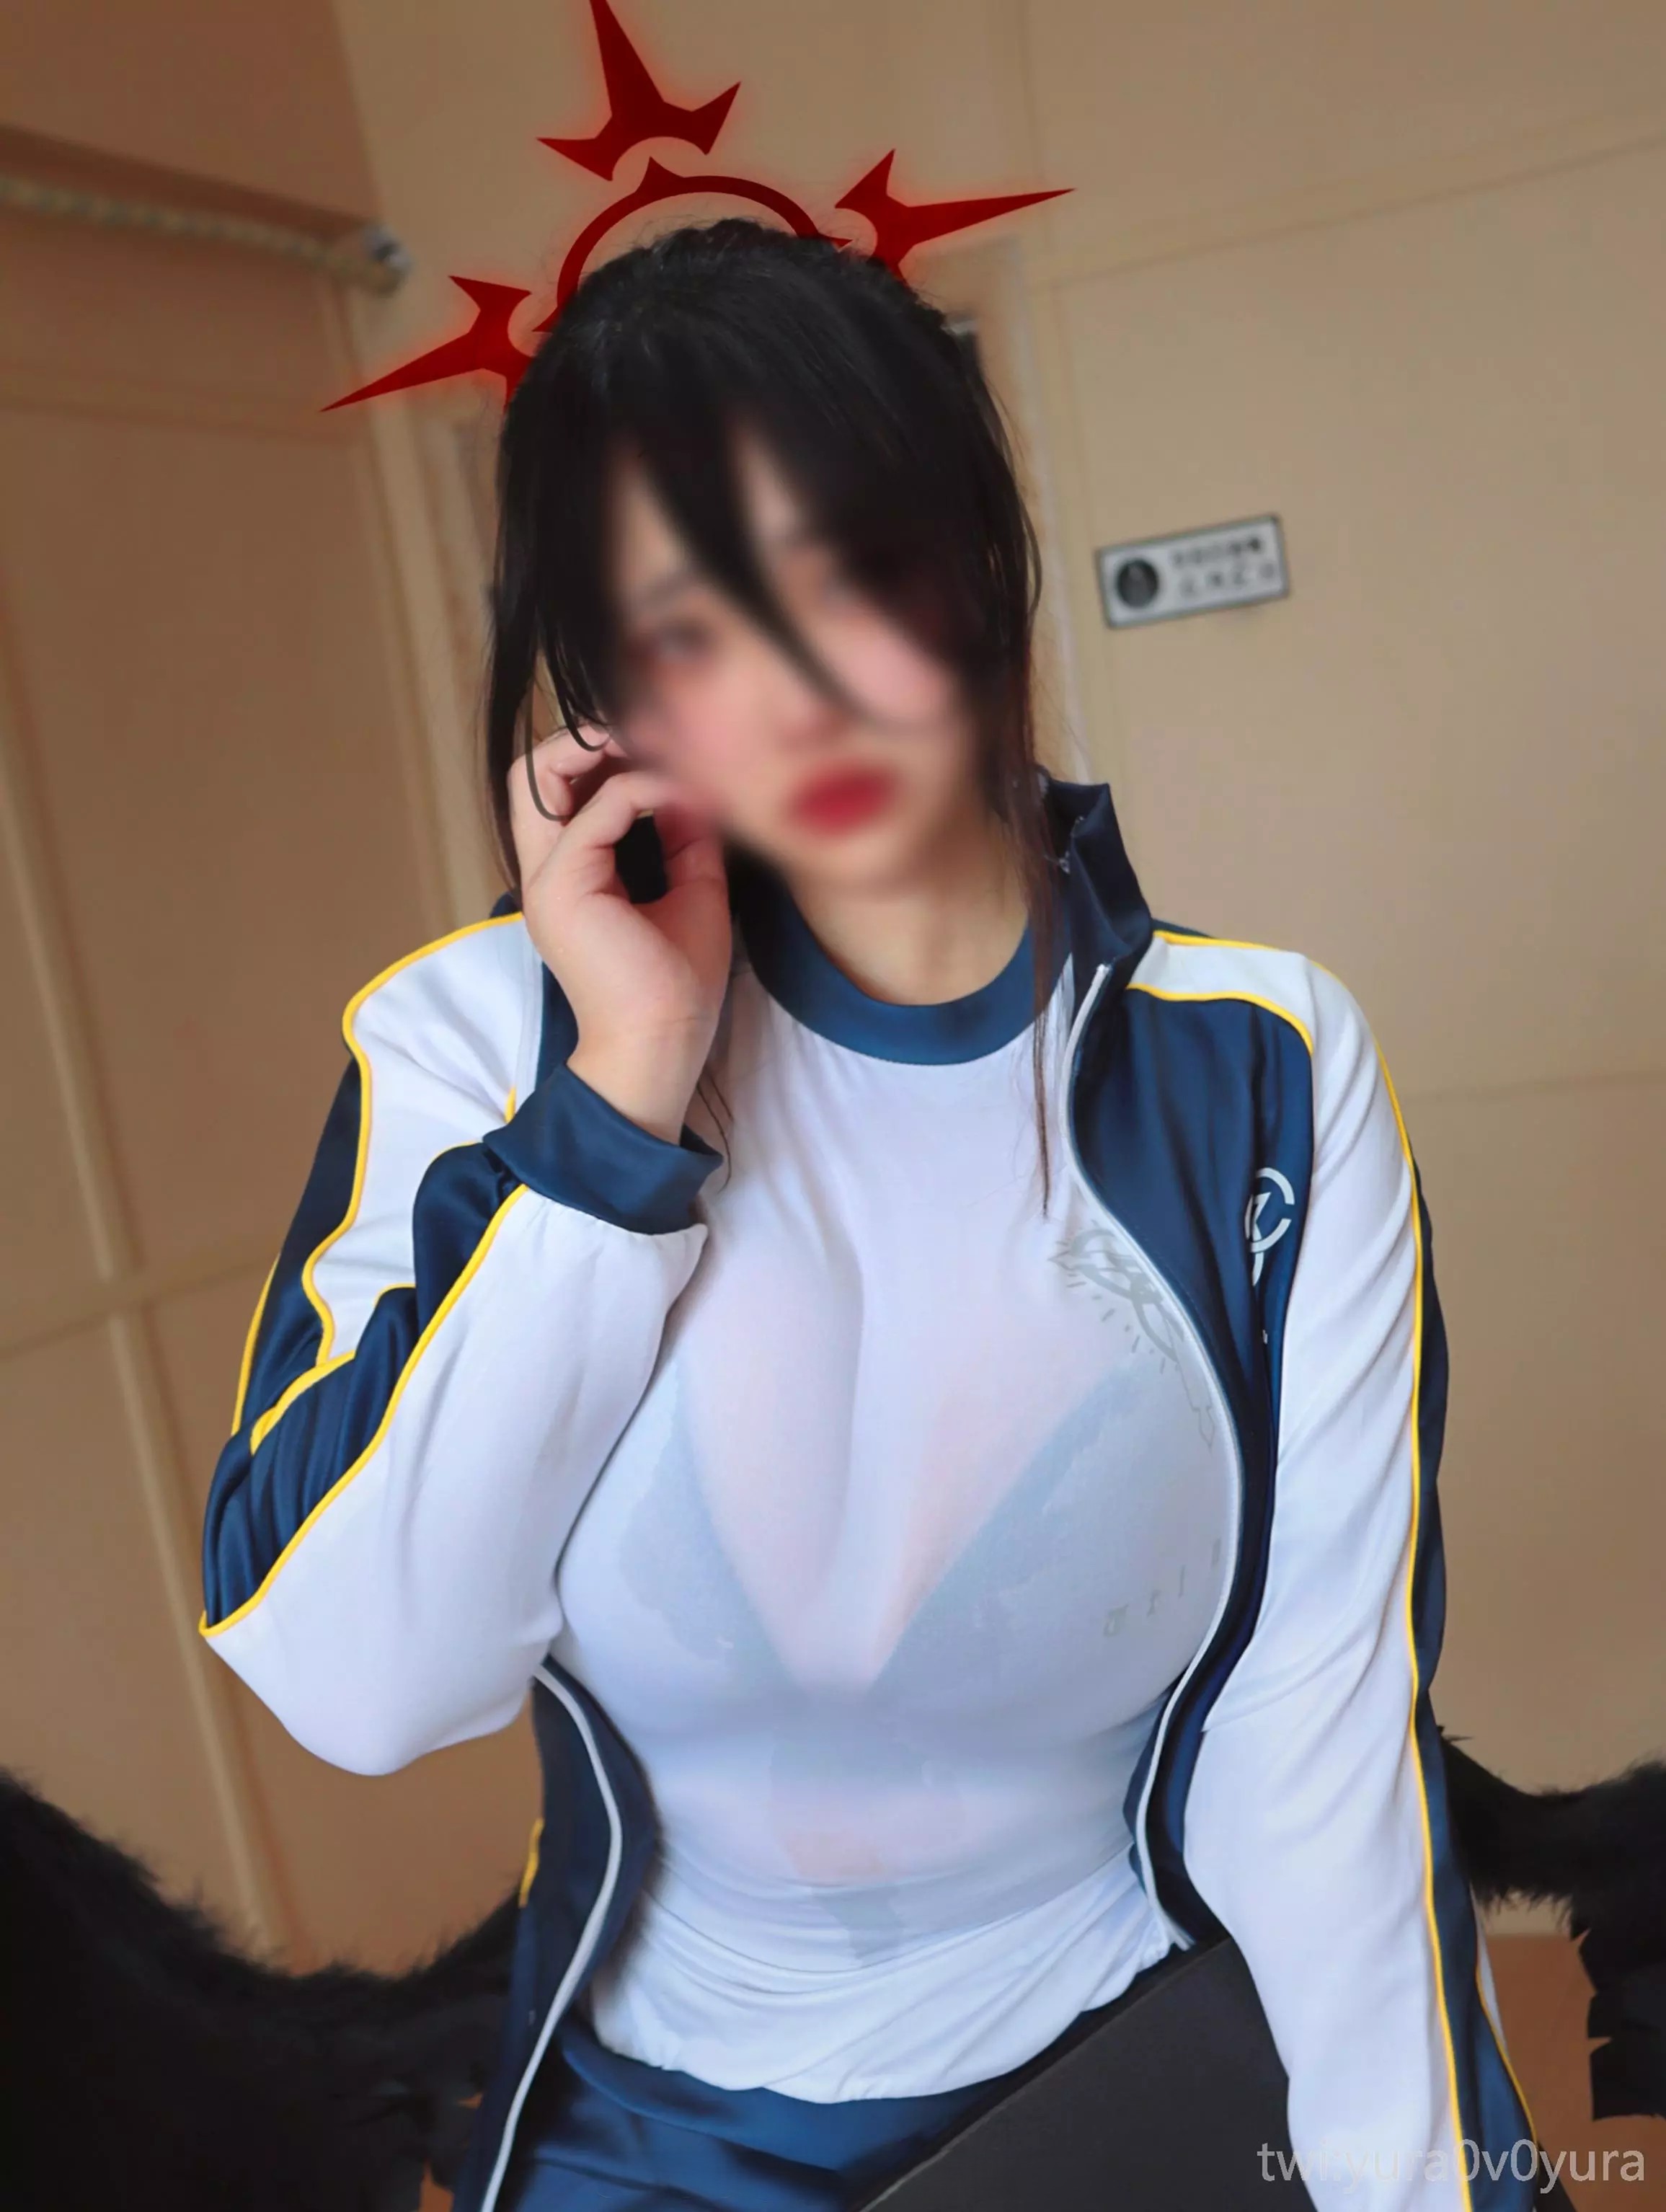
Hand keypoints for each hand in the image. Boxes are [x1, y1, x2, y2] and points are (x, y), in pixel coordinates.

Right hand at [508, 728, 731, 1143]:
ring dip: (594, 748)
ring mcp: (546, 881)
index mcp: (568, 878)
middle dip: (583, 738)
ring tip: (648, 739)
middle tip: (642, 727)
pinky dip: (640, 789)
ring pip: (538, 778)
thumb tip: (697, 786)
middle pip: (531, 774)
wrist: (663, 1047)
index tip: (658, 745)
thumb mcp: (692, 892)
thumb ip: (685, 836)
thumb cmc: (676, 987)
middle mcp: (544, 874)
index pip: (558, 791)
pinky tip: (680, 792)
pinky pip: (596, 811)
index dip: (599, 756)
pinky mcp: (565, 889)